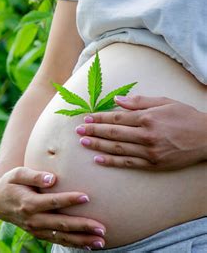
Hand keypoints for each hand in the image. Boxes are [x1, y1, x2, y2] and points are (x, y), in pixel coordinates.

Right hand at [0, 166, 105, 249]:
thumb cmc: (11, 183)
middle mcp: (32, 219)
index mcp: (28, 203)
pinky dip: (73, 244)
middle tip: (102, 228)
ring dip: (82, 240)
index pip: (52, 202)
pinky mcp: (39, 234)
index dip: (69, 199)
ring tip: (101, 241)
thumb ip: (34, 175)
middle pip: (60, 224)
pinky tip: (89, 246)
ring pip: (61, 236)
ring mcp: (36, 229)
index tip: (87, 196)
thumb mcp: (17, 174)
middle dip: (82, 226)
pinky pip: (58, 241)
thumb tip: (52, 178)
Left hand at [75, 95, 206, 169]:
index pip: (117, 117)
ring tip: (83, 143)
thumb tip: (117, 100)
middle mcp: (146, 135)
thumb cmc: (185, 117)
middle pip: (113, 133)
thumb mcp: (164, 102)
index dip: (99, 118)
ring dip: (97, 146)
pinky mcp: (152, 164)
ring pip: (117, 148)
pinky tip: (98, 159)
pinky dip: (111, 161)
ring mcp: (149, 151)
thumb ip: (139, 102)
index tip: (86, 118)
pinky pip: (127, 163)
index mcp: (147, 118)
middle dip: (93, 131)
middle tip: (78, 131)